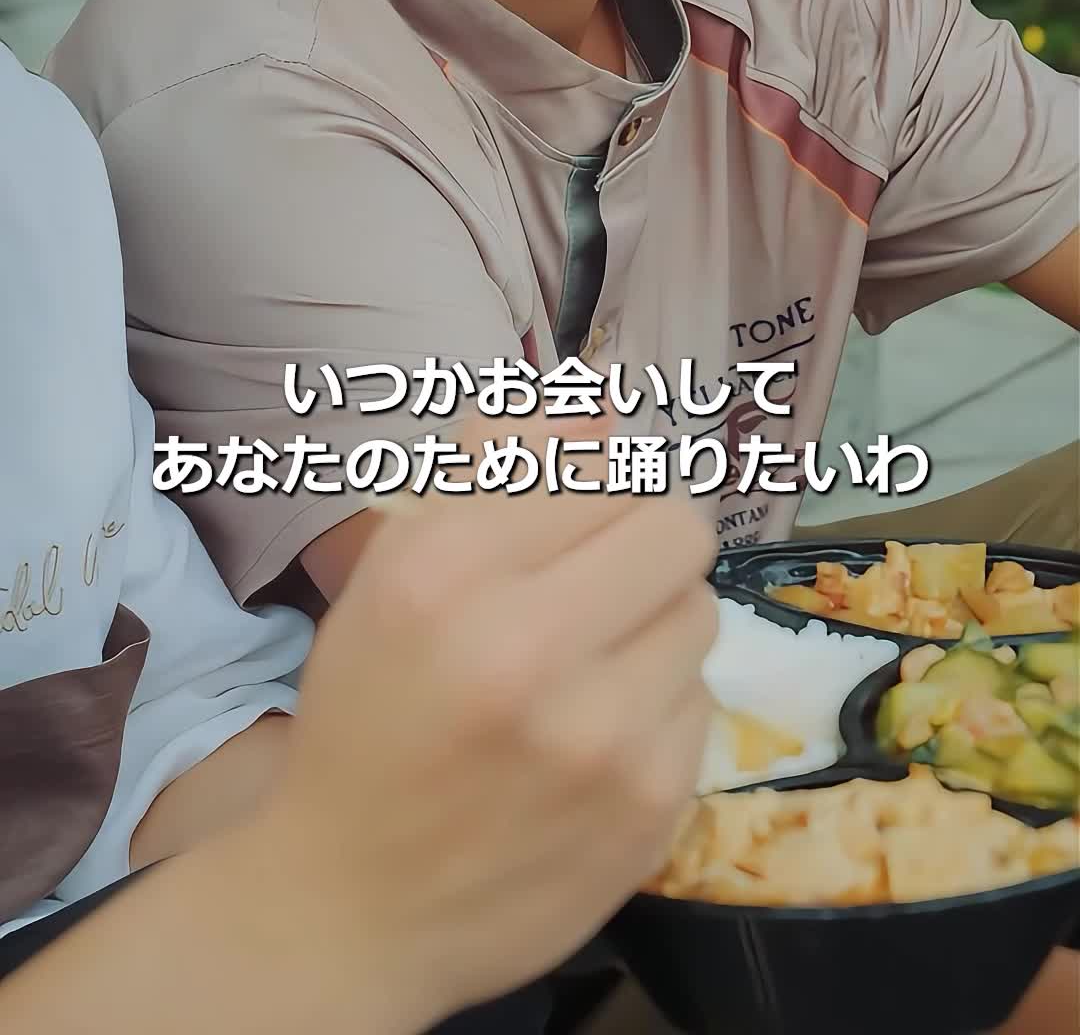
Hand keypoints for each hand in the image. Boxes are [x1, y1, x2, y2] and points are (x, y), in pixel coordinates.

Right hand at [258, 411, 714, 1027]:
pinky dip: (658, 709)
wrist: (353, 906)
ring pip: (700, 614)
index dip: (598, 490)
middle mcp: (525, 647)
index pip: (605, 468)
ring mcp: (598, 737)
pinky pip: (701, 705)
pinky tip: (596, 737)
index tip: (576, 524)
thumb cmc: (370, 718)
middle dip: (646, 543)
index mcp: (446, 571)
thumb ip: (497, 475)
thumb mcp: (395, 577)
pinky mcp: (650, 810)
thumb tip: (603, 407)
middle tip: (604, 582)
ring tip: (591, 665)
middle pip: (678, 528)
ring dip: (655, 626)